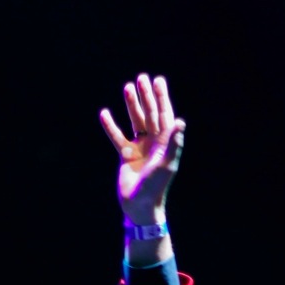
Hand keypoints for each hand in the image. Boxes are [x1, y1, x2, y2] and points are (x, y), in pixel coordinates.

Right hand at [99, 74, 185, 224]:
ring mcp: (140, 149)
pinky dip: (111, 126)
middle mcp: (154, 144)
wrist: (140, 206)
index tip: (158, 81)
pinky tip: (104, 113)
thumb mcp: (166, 164)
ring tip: (127, 87)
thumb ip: (173, 143)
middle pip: (150, 115)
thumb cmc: (155, 187)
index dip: (161, 98)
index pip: (164, 115)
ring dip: (131, 106)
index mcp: (165, 143)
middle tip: (141, 78)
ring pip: (135, 122)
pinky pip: (117, 137)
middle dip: (146, 97)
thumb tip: (180, 121)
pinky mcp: (126, 156)